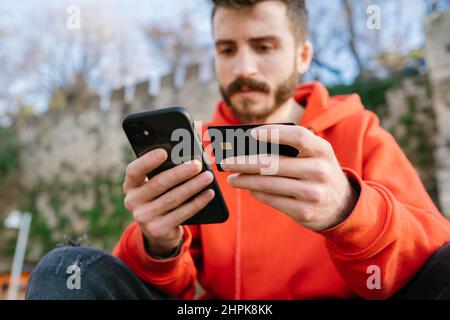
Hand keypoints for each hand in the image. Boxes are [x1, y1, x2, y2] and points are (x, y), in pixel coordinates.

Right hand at [123, 148, 214, 256]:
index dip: (147, 161)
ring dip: (193, 186)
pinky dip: (198, 202)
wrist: (159, 230)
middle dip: (180, 173)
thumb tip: (189, 157)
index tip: (164, 152)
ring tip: (207, 177)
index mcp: (131, 185)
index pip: (134, 171)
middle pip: (158, 184)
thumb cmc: (161, 196)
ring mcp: (144, 218)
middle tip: (197, 165)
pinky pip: (182, 214)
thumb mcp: (156, 185)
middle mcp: (133, 201)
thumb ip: (165, 170)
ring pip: (172, 198)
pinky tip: (209, 193)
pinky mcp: (158, 230)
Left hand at [220, 125, 358, 231]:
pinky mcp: (304, 212)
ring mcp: (313, 194)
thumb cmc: (318, 172)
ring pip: (269, 184)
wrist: (342, 206)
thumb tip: (251, 145)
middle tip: (226, 162)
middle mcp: (320, 171)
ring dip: (245, 180)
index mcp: (323, 151)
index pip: (298, 137)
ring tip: (231, 178)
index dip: (274, 134)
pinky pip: (273, 199)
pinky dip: (257, 193)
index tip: (251, 134)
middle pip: (274, 163)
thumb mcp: (316, 156)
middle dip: (244, 162)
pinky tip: (249, 188)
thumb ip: (291, 147)